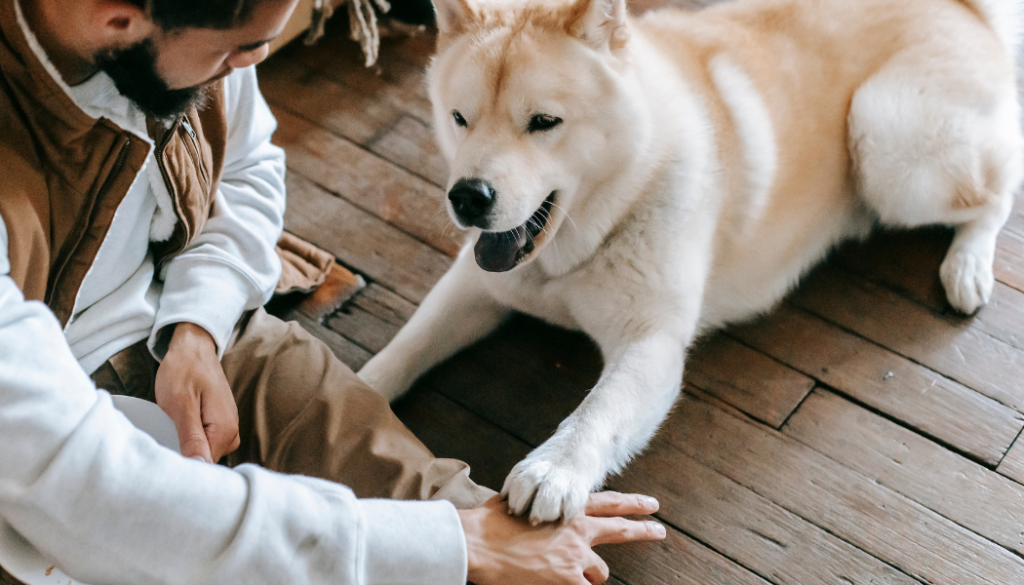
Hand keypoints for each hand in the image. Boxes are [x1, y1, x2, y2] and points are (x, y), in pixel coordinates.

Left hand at [155, 322, 239, 462]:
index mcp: (225, 430)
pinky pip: (205, 442)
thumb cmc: (183, 370)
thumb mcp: (180, 404)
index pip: (206, 467)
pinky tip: (178, 426)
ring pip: (204, 453)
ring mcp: (227, 428)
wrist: (192, 347)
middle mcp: (232, 433)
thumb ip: (191, 438)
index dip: (184, 467)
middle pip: (206, 462)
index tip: (164, 461)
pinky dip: (190, 439)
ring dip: (186, 447)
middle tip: (163, 439)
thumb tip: (199, 466)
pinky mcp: (219, 424)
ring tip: (170, 428)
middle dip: (185, 457)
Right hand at [459, 492, 664, 584]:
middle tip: (660, 531)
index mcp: (566, 509)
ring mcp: (576, 557)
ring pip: (598, 572)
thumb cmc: (489, 523)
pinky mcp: (569, 580)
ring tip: (571, 578)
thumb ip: (536, 505)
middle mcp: (577, 531)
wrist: (479, 544)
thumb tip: (533, 507)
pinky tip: (559, 584)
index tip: (652, 505)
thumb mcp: (518, 502)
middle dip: (644, 531)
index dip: (633, 503)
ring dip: (588, 576)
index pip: (608, 502)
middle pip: (621, 530)